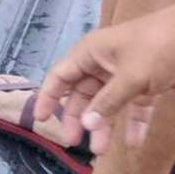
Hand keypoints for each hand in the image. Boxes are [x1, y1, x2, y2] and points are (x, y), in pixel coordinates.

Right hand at [35, 5, 174, 153]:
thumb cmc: (155, 47)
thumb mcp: (130, 76)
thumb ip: (108, 101)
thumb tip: (87, 124)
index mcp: (89, 53)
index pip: (60, 76)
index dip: (48, 97)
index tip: (41, 120)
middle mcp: (102, 63)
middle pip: (82, 94)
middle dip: (78, 118)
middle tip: (73, 142)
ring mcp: (124, 74)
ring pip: (107, 103)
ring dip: (104, 124)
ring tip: (100, 149)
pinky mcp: (145, 84)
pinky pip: (134, 106)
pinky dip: (133, 123)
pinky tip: (133, 141)